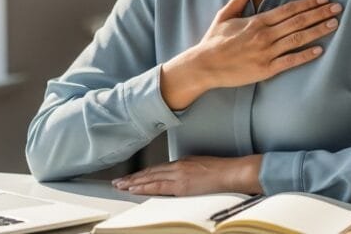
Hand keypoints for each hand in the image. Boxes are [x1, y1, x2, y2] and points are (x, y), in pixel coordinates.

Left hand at [111, 155, 262, 195]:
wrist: (231, 172)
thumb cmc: (221, 171)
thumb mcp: (200, 166)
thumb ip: (187, 170)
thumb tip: (178, 177)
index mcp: (182, 162)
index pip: (156, 169)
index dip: (142, 173)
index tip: (131, 177)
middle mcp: (177, 167)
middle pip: (150, 172)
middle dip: (133, 178)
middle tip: (118, 182)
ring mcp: (178, 175)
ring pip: (150, 178)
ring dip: (134, 183)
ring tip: (121, 186)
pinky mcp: (181, 185)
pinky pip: (158, 186)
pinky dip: (144, 187)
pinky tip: (135, 189)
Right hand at [161, 0, 340, 109]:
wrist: (204, 65)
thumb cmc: (214, 40)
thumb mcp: (225, 14)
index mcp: (257, 21)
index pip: (288, 9)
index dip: (308, 3)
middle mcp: (265, 35)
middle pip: (298, 21)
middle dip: (320, 14)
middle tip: (338, 8)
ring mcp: (267, 53)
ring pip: (298, 39)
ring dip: (318, 31)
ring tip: (334, 24)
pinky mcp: (266, 69)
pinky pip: (290, 61)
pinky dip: (305, 55)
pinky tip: (319, 50)